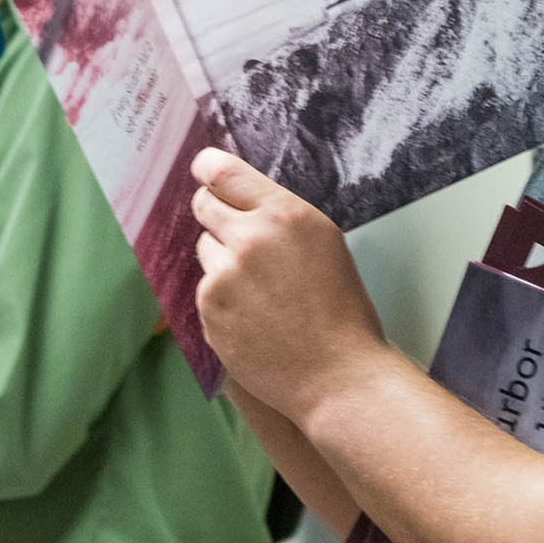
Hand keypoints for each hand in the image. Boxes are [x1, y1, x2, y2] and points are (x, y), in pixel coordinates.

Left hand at [190, 148, 384, 421]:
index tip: (202, 168)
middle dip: (214, 213)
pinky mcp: (209, 309)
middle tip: (234, 233)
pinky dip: (222, 298)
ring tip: (261, 291)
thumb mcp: (323, 242)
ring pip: (205, 249)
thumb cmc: (340, 310)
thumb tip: (237, 197)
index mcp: (286, 215)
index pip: (224, 172)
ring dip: (222, 260)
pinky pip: (206, 288)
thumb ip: (279, 216)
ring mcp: (224, 275)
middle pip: (204, 205)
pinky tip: (254, 317)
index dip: (207, 168)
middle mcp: (250, 238)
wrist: (337, 374)